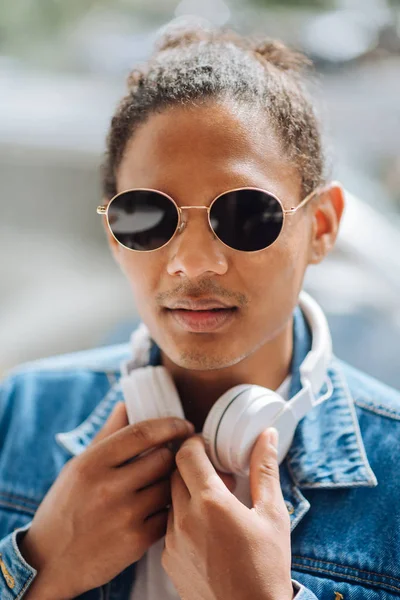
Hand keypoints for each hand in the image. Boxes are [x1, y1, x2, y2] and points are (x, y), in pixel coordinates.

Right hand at [20, 403, 194, 598]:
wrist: (49, 561)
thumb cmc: (66, 505)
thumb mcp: (78, 466)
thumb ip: (106, 434)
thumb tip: (126, 404)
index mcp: (92, 463)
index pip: (143, 432)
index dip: (170, 425)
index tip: (184, 425)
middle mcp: (108, 487)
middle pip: (163, 458)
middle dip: (172, 455)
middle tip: (174, 457)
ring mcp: (124, 516)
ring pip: (169, 486)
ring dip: (172, 482)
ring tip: (166, 482)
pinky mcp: (136, 542)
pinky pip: (168, 515)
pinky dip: (169, 509)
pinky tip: (161, 507)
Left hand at [161, 427, 293, 599]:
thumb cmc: (267, 569)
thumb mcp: (273, 514)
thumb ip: (265, 469)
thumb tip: (267, 436)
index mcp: (210, 502)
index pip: (186, 454)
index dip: (194, 443)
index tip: (206, 444)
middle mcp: (184, 518)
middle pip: (175, 473)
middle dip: (192, 466)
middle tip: (215, 473)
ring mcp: (172, 541)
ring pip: (170, 499)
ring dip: (187, 493)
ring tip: (213, 503)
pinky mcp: (168, 560)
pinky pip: (168, 526)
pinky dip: (183, 518)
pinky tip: (206, 530)